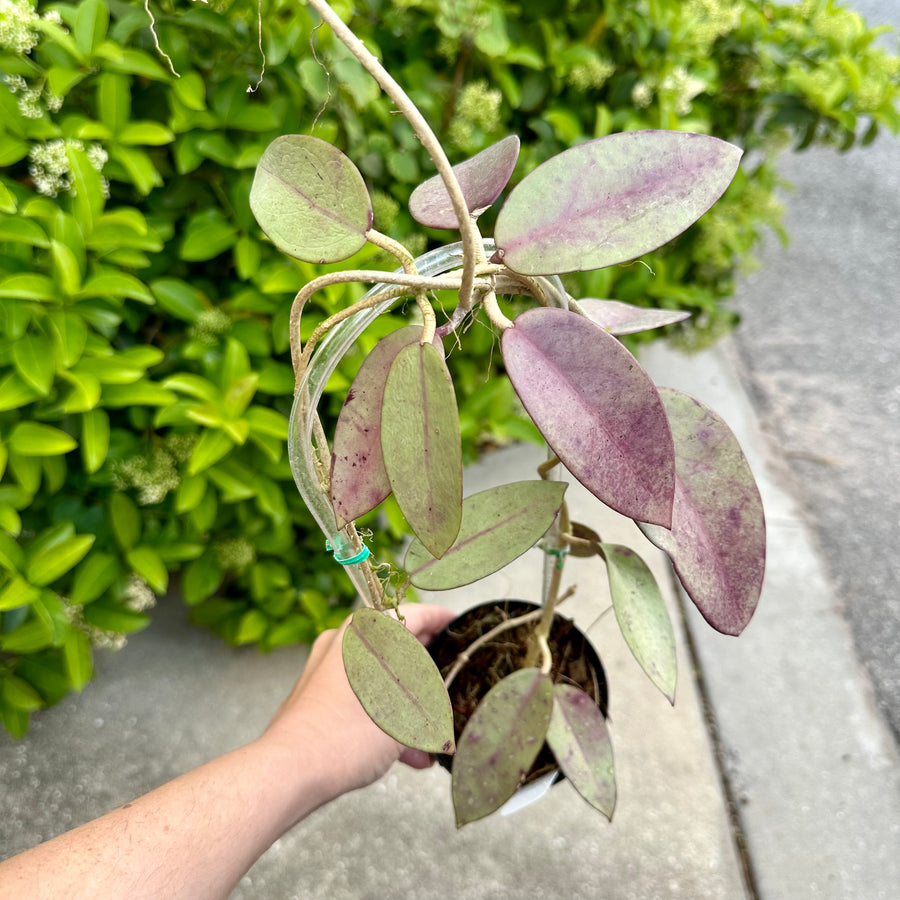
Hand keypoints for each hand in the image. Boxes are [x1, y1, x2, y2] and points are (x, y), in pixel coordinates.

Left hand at [261, 603, 456, 801]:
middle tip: (451, 683)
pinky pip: (362, 695)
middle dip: (427, 673)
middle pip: (396, 647)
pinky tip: (407, 754)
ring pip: (381, 676)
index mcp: (364, 634)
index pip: (412, 615)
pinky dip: (385, 716)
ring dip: (408, 703)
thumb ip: (430, 696)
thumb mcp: (405, 716)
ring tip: (431, 737)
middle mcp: (343, 642)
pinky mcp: (318, 693)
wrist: (288, 771)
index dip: (440, 619)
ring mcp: (328, 668)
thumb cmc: (345, 736)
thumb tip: (439, 690)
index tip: (459, 624)